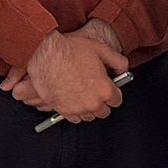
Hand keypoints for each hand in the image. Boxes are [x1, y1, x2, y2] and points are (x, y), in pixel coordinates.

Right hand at [0, 22, 122, 110]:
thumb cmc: (69, 50)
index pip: (117, 100)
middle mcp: (92, 102)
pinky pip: (75, 118)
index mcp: (104, 89)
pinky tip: (73, 99)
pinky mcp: (63, 110)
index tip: (110, 90)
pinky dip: (75, 111)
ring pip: (89, 116)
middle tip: (96, 91)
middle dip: (102, 102)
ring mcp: (77, 108)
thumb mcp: (100, 49)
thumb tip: (123, 69)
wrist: (45, 54)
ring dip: (89, 108)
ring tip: (83, 94)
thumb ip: (118, 61)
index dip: (114, 93)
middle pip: (104, 111)